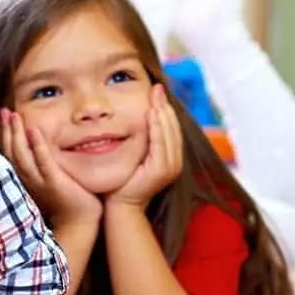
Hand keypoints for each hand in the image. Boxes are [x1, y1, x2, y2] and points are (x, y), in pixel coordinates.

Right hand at [0, 107, 102, 225]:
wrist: (79, 222)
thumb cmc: (68, 200)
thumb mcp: (49, 180)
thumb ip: (42, 165)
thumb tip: (38, 147)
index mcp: (24, 179)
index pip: (9, 153)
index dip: (3, 135)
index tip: (0, 118)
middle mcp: (27, 179)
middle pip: (11, 151)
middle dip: (6, 130)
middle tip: (3, 111)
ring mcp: (39, 181)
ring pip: (21, 154)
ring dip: (16, 133)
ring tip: (13, 115)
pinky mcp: (54, 181)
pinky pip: (43, 161)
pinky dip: (37, 145)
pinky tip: (33, 130)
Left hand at [107, 84, 182, 208]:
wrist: (120, 206)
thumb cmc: (122, 182)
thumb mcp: (133, 157)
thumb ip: (140, 141)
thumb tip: (135, 119)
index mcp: (169, 157)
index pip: (170, 128)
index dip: (165, 109)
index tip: (157, 91)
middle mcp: (174, 162)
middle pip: (173, 127)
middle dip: (165, 106)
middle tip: (158, 88)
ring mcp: (170, 166)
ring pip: (169, 133)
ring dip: (162, 113)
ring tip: (156, 96)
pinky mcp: (161, 170)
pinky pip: (161, 143)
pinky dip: (157, 127)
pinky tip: (152, 114)